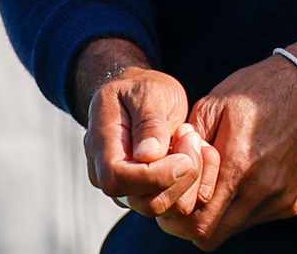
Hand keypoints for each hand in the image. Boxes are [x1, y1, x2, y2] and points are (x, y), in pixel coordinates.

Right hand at [81, 59, 213, 218]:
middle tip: (192, 138)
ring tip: (192, 140)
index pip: (118, 179)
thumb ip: (148, 122)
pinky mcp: (145, 192)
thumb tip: (147, 155)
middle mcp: (106, 174)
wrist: (138, 95)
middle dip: (179, 178)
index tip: (184, 155)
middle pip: (143, 202)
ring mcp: (125, 187)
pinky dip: (192, 184)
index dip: (155, 175)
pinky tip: (195, 153)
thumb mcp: (149, 92)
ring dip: (189, 179)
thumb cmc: (141, 89)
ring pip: (161, 207)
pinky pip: (172, 203)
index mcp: (101, 145)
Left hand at [162, 29, 296, 248]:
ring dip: (219, 213)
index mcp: (239, 165)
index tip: (175, 195)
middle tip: (190, 194)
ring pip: (233, 229)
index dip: (175, 216)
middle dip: (192, 220)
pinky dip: (244, 205)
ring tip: (222, 179)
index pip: (195, 223)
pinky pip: (257, 218)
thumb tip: (170, 170)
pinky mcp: (295, 201)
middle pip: (210, 236)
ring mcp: (282, 199)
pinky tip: (248, 176)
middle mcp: (263, 190)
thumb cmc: (262, 89)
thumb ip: (186, 143)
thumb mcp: (215, 103)